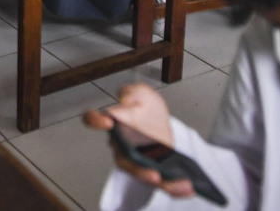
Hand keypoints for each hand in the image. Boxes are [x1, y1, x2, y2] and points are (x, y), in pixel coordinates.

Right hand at [84, 84, 194, 198]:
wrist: (160, 120)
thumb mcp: (141, 93)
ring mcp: (136, 160)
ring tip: (170, 180)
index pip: (93, 119)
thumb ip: (131, 92)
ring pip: (141, 174)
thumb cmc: (145, 108)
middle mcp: (121, 145)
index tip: (107, 121)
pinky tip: (186, 187)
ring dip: (155, 180)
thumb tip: (125, 100)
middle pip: (123, 159)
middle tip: (151, 171)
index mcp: (114, 123)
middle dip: (137, 168)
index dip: (95, 120)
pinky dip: (173, 187)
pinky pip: (161, 183)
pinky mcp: (152, 169)